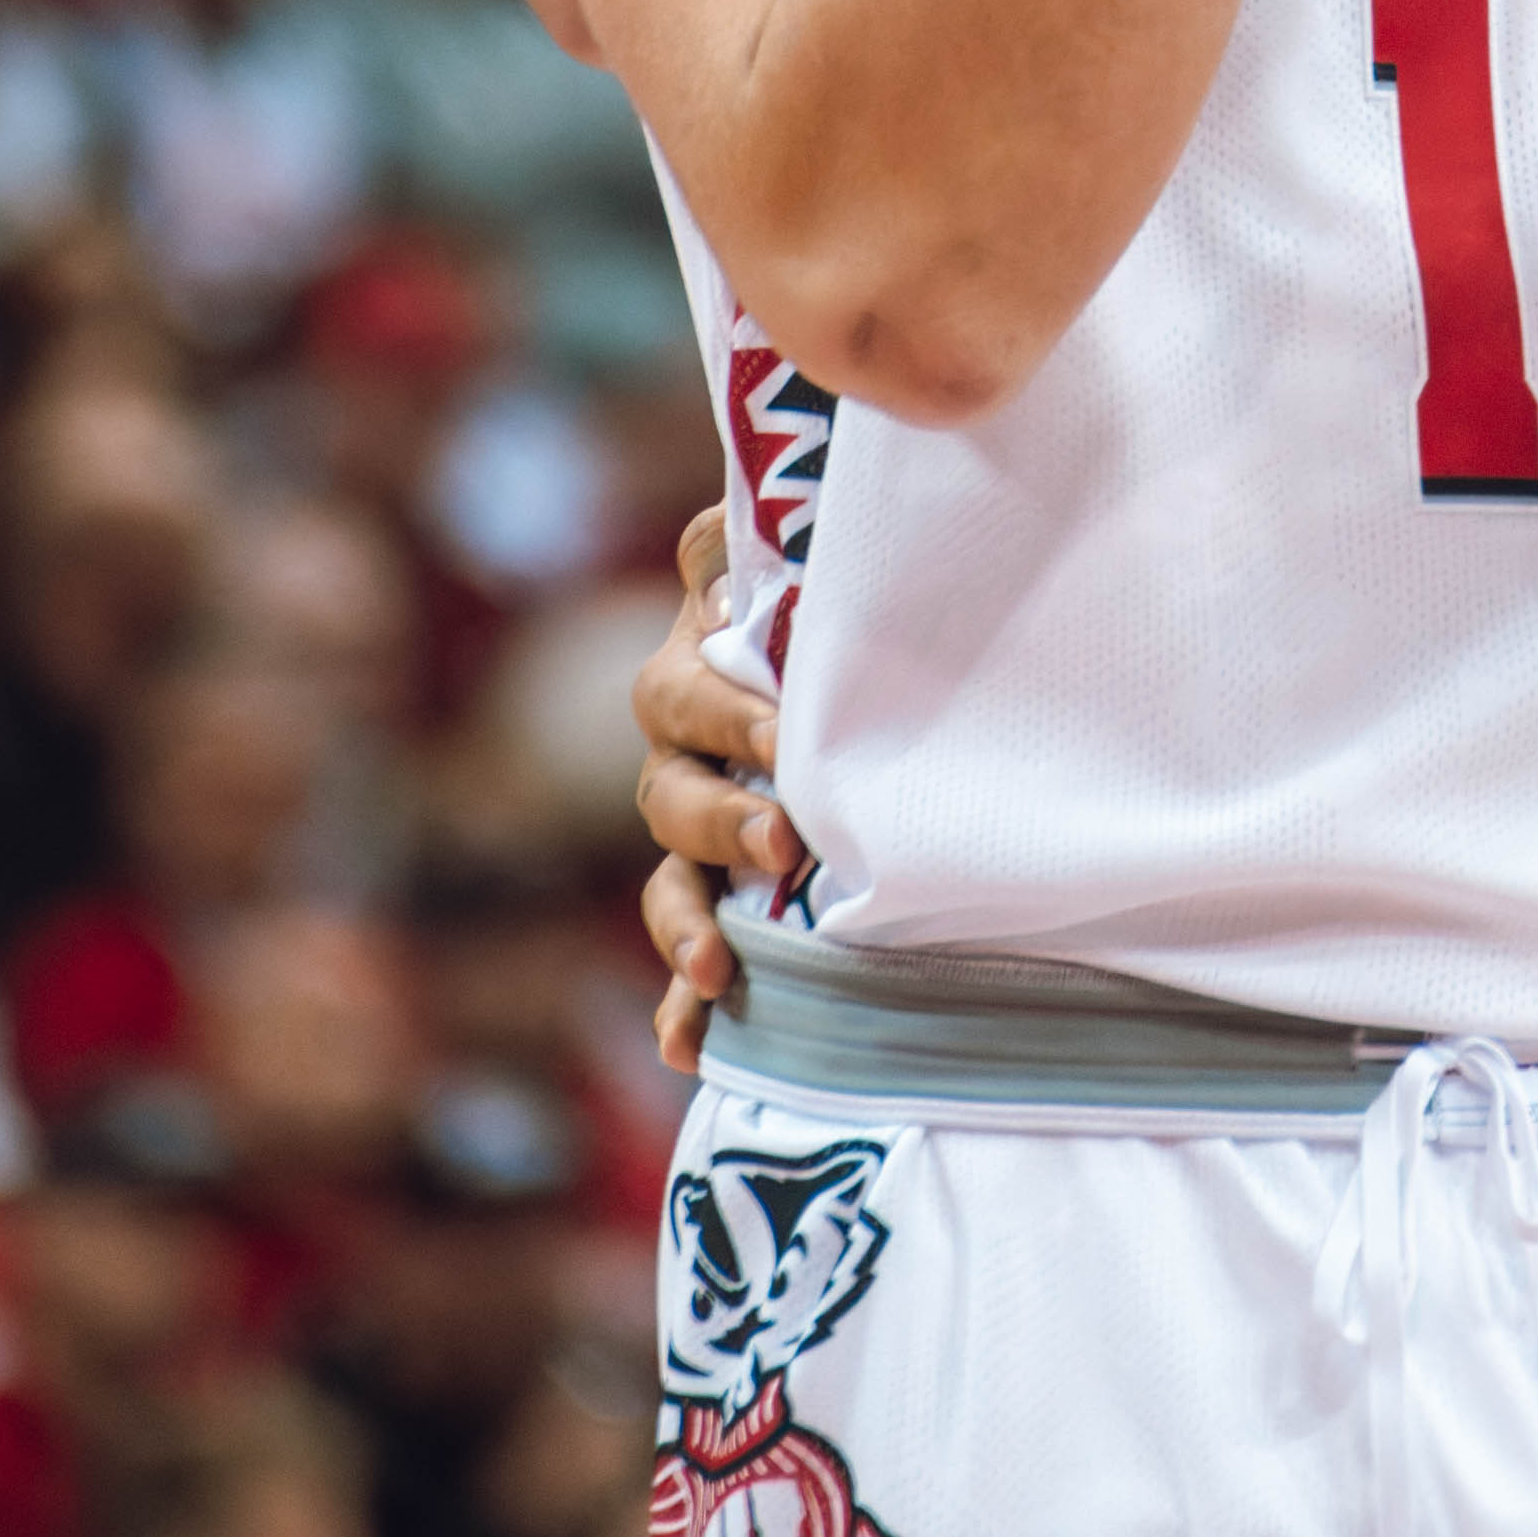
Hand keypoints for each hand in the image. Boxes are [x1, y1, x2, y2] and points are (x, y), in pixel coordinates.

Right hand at [632, 503, 798, 1075]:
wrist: (869, 650)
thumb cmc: (849, 591)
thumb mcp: (822, 550)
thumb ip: (777, 527)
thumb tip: (762, 488)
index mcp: (706, 655)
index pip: (690, 688)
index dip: (731, 710)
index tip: (785, 734)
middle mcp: (686, 742)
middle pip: (672, 783)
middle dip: (722, 813)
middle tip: (784, 838)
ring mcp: (695, 821)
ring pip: (669, 873)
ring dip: (689, 921)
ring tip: (723, 965)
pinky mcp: (719, 888)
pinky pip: (686, 951)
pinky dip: (684, 1002)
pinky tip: (691, 1048)